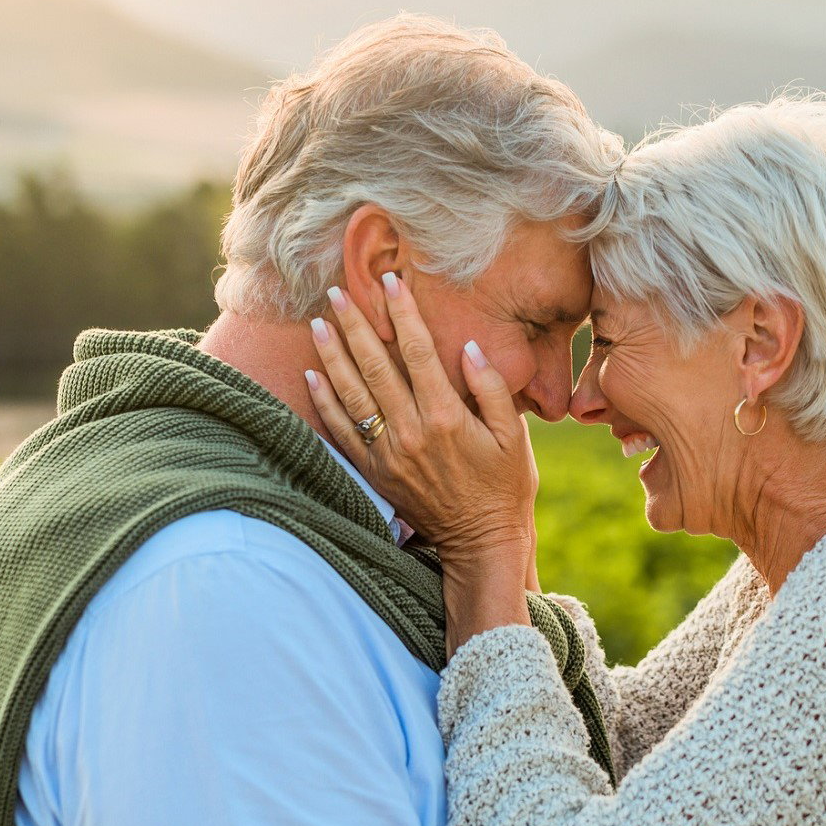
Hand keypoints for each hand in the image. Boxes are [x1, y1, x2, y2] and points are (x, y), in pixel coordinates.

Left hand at [304, 273, 535, 642]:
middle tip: (336, 291)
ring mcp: (388, 453)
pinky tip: (311, 375)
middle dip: (355, 325)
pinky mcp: (375, 472)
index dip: (403, 314)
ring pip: (352, 394)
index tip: (390, 283)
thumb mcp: (514, 436)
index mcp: (447, 416)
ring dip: (332, 355)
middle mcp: (411, 431)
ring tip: (318, 323)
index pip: (418, 353)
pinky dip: (324, 402)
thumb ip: (492, 389)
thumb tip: (468, 348)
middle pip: (376, 366)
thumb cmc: (505, 486)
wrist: (481, 542)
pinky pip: (342, 431)